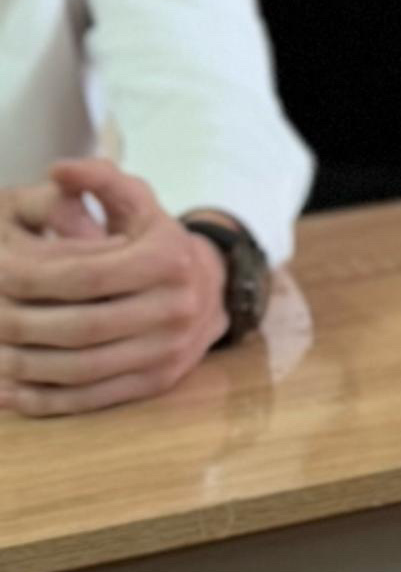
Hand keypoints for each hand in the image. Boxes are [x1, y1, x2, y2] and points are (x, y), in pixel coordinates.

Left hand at [0, 160, 229, 417]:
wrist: (209, 292)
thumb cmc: (156, 243)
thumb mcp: (138, 204)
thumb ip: (101, 179)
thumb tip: (59, 170)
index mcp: (168, 260)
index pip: (86, 274)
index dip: (31, 276)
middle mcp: (174, 309)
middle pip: (79, 327)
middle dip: (19, 323)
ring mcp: (165, 353)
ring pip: (80, 369)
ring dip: (23, 366)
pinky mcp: (154, 384)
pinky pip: (89, 400)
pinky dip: (41, 400)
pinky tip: (6, 392)